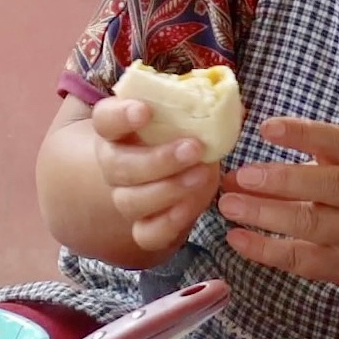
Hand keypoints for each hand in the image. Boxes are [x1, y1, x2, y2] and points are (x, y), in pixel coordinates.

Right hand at [85, 96, 218, 256]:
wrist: (185, 178)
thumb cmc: (183, 139)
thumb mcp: (193, 121)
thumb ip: (208, 111)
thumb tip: (232, 105)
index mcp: (120, 131)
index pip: (106, 119)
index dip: (120, 115)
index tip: (144, 111)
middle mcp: (116, 165)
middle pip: (119, 166)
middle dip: (158, 159)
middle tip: (193, 148)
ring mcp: (127, 198)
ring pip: (131, 201)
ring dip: (168, 189)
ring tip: (201, 174)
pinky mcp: (144, 228)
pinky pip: (147, 234)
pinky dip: (167, 223)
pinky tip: (189, 207)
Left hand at [217, 117, 338, 292]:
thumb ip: (307, 163)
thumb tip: (238, 164)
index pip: (338, 143)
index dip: (303, 133)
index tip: (266, 128)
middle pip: (326, 186)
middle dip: (281, 180)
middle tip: (241, 175)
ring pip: (310, 224)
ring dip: (265, 214)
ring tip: (228, 204)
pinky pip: (300, 259)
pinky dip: (265, 250)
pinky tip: (237, 238)